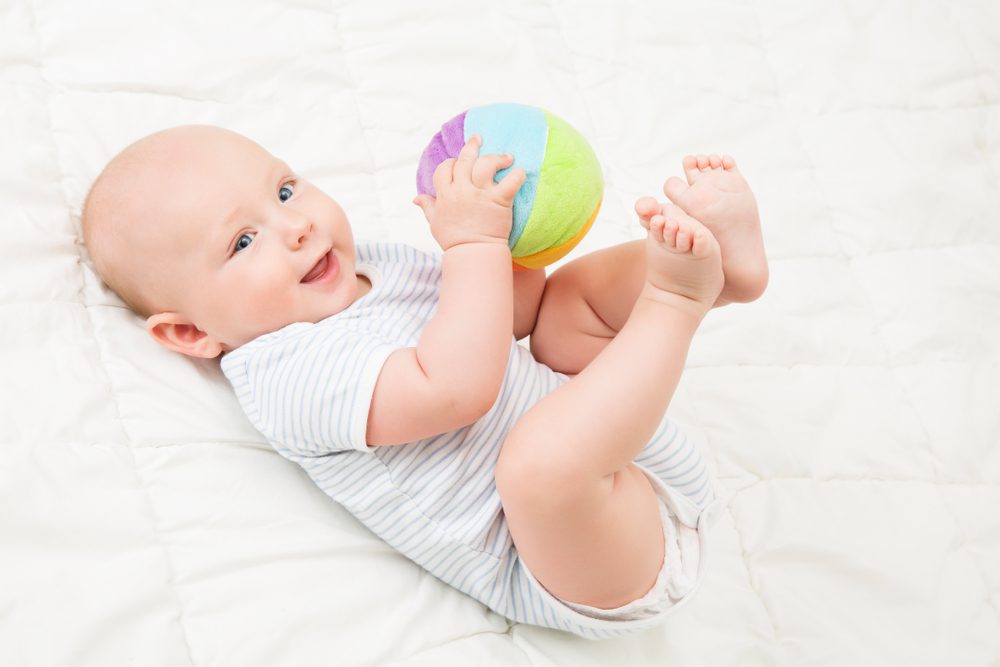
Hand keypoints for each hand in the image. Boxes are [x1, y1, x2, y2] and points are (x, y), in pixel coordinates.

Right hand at [413, 135, 525, 250]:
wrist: (472, 255)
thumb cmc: (454, 240)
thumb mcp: (434, 223)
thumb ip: (427, 207)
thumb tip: (416, 198)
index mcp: (445, 195)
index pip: (444, 168)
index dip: (451, 163)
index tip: (457, 162)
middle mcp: (461, 191)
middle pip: (464, 160)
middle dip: (471, 146)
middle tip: (478, 138)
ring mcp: (480, 195)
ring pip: (486, 165)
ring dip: (496, 157)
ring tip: (506, 157)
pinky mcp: (499, 201)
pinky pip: (510, 182)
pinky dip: (517, 175)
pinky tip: (519, 172)